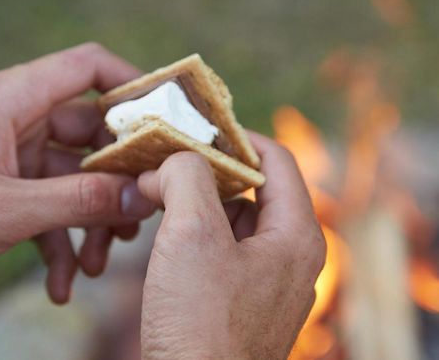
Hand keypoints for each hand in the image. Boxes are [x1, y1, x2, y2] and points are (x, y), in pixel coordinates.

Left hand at [0, 43, 154, 303]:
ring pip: (76, 174)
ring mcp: (15, 153)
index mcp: (13, 99)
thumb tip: (141, 198)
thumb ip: (78, 200)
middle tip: (139, 214)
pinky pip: (50, 203)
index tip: (163, 116)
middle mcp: (20, 119)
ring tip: (99, 263)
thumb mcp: (4, 209)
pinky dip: (60, 242)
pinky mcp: (9, 184)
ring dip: (91, 220)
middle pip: (92, 132)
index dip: (130, 82)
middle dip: (116, 179)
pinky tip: (63, 282)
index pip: (87, 66)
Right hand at [138, 133, 325, 359]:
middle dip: (210, 169)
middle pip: (255, 185)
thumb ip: (187, 178)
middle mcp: (290, 251)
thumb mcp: (192, 235)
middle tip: (171, 158)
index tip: (201, 130)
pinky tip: (166, 228)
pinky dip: (196, 227)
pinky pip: (223, 242)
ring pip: (235, 213)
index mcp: (296, 233)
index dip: (239, 137)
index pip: (276, 159)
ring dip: (198, 198)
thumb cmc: (200, 327)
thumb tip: (172, 163)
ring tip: (160, 190)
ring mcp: (267, 274)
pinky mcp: (242, 292)